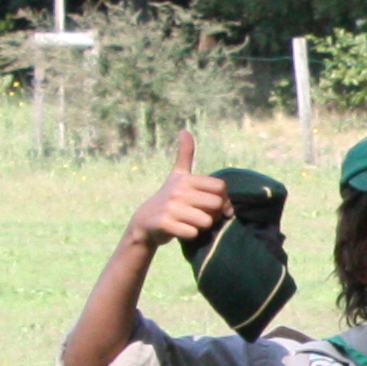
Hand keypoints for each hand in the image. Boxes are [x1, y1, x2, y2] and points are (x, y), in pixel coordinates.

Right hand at [124, 128, 229, 250]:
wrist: (145, 223)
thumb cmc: (169, 198)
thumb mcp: (177, 175)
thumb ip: (185, 154)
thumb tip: (184, 130)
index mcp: (186, 179)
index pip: (221, 188)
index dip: (220, 199)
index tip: (208, 202)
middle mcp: (178, 190)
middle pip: (217, 205)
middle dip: (213, 214)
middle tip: (199, 214)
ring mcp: (170, 207)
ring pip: (207, 221)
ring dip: (202, 226)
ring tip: (189, 222)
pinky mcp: (164, 223)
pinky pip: (192, 233)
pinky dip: (190, 235)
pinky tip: (180, 230)